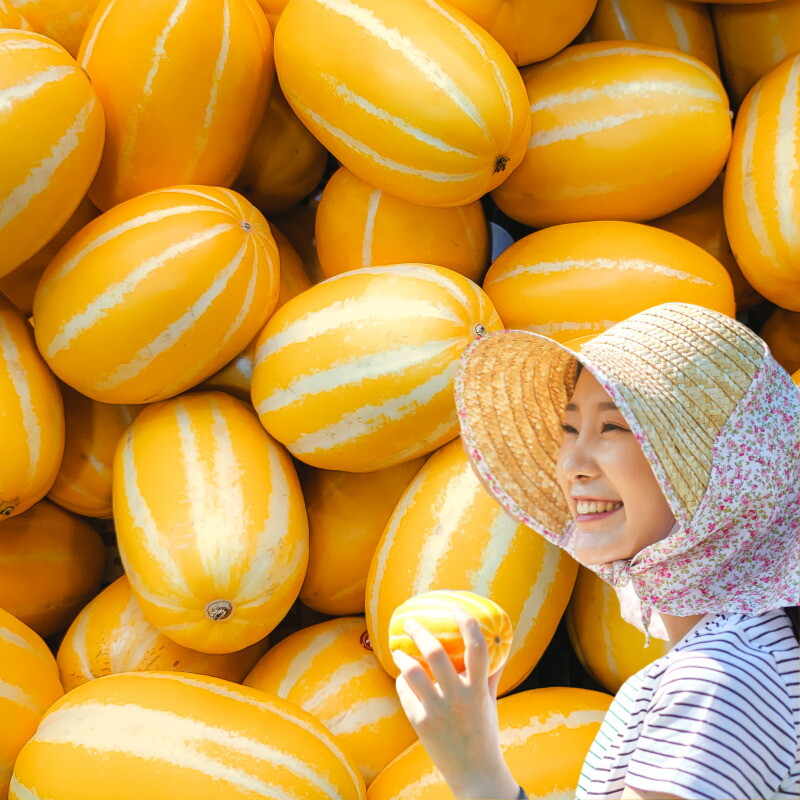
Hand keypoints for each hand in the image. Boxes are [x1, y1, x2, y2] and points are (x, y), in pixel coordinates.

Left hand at [391, 610, 520, 799]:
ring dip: (402, 657)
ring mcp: (438, 711)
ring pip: (412, 672)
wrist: (475, 774)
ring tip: (398, 651)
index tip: (456, 608)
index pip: (478, 648)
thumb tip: (496, 646)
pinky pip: (405, 693)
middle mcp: (458, 697)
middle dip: (419, 632)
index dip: (467, 623)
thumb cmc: (484, 733)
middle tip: (409, 622)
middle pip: (436, 653)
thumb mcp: (490, 702)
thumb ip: (490, 674)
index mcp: (478, 689)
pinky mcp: (421, 723)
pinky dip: (402, 682)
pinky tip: (403, 680)